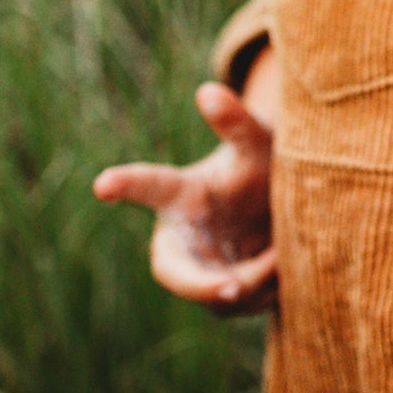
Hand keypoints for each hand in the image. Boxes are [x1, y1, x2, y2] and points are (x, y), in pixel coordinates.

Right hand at [92, 78, 276, 315]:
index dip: (125, 184)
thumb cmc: (260, 164)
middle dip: (199, 285)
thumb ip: (235, 122)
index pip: (147, 186)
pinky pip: (243, 303)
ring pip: (217, 294)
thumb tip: (209, 90)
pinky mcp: (230, 296)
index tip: (102, 183)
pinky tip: (290, 269)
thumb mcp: (256, 142)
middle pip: (174, 272)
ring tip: (284, 254)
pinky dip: (268, 290)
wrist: (287, 200)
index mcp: (179, 195)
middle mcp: (184, 237)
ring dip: (251, 281)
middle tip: (230, 287)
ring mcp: (205, 270)